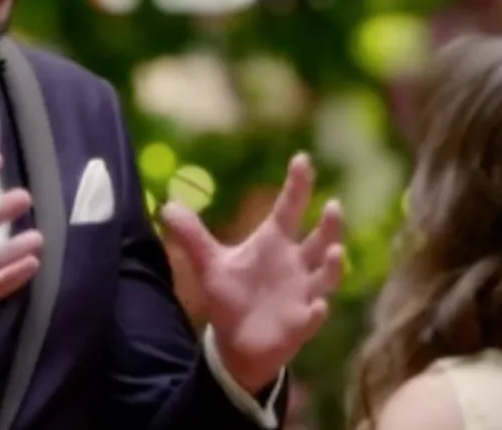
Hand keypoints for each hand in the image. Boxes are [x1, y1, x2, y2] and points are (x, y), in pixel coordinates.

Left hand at [161, 153, 341, 393]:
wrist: (237, 342)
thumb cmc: (231, 295)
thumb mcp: (209, 263)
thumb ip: (192, 235)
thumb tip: (167, 205)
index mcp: (274, 242)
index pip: (289, 208)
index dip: (297, 185)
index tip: (303, 159)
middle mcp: (295, 263)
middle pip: (318, 239)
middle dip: (329, 225)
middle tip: (334, 204)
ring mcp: (303, 293)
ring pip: (325, 276)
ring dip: (332, 264)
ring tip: (334, 251)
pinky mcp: (300, 323)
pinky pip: (313, 316)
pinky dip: (317, 311)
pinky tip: (319, 306)